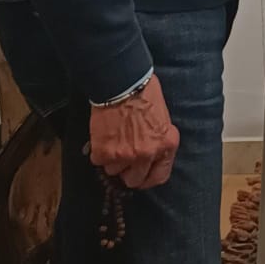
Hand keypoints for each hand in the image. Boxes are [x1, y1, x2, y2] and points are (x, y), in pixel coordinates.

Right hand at [90, 76, 179, 190]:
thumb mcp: (163, 119)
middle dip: (128, 171)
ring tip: (113, 139)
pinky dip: (98, 151)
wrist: (122, 83)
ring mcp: (125, 156)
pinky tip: (103, 135)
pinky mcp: (104, 152)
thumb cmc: (145, 94)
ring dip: (112, 159)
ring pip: (114, 171)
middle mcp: (147, 154)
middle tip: (123, 157)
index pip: (159, 177)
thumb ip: (159, 141)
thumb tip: (152, 155)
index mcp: (166, 145)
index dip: (148, 178)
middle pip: (134, 180)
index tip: (141, 174)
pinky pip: (98, 161)